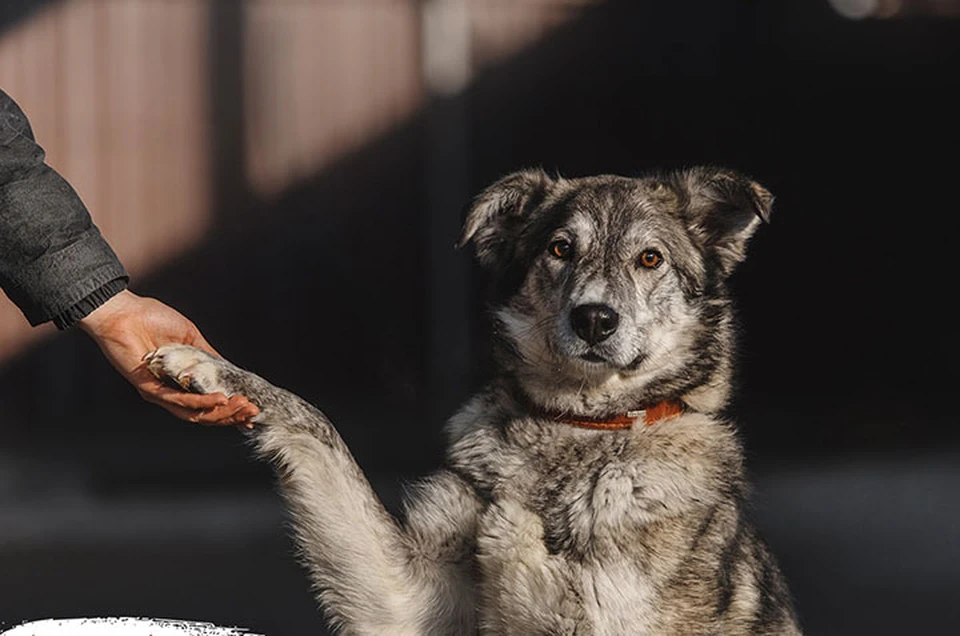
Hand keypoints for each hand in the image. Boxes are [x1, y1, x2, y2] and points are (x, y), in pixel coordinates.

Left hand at [79, 289, 258, 425]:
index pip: (207, 404)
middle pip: (204, 414)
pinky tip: (220, 399)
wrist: (123, 312)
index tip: (251, 412)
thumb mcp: (191, 338)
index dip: (230, 411)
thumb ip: (209, 357)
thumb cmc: (152, 319)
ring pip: (194, 413)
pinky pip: (178, 401)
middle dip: (232, 415)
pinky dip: (201, 402)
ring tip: (242, 406)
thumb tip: (230, 371)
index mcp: (180, 382)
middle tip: (252, 411)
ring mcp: (159, 393)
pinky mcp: (149, 389)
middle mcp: (170, 392)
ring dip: (221, 413)